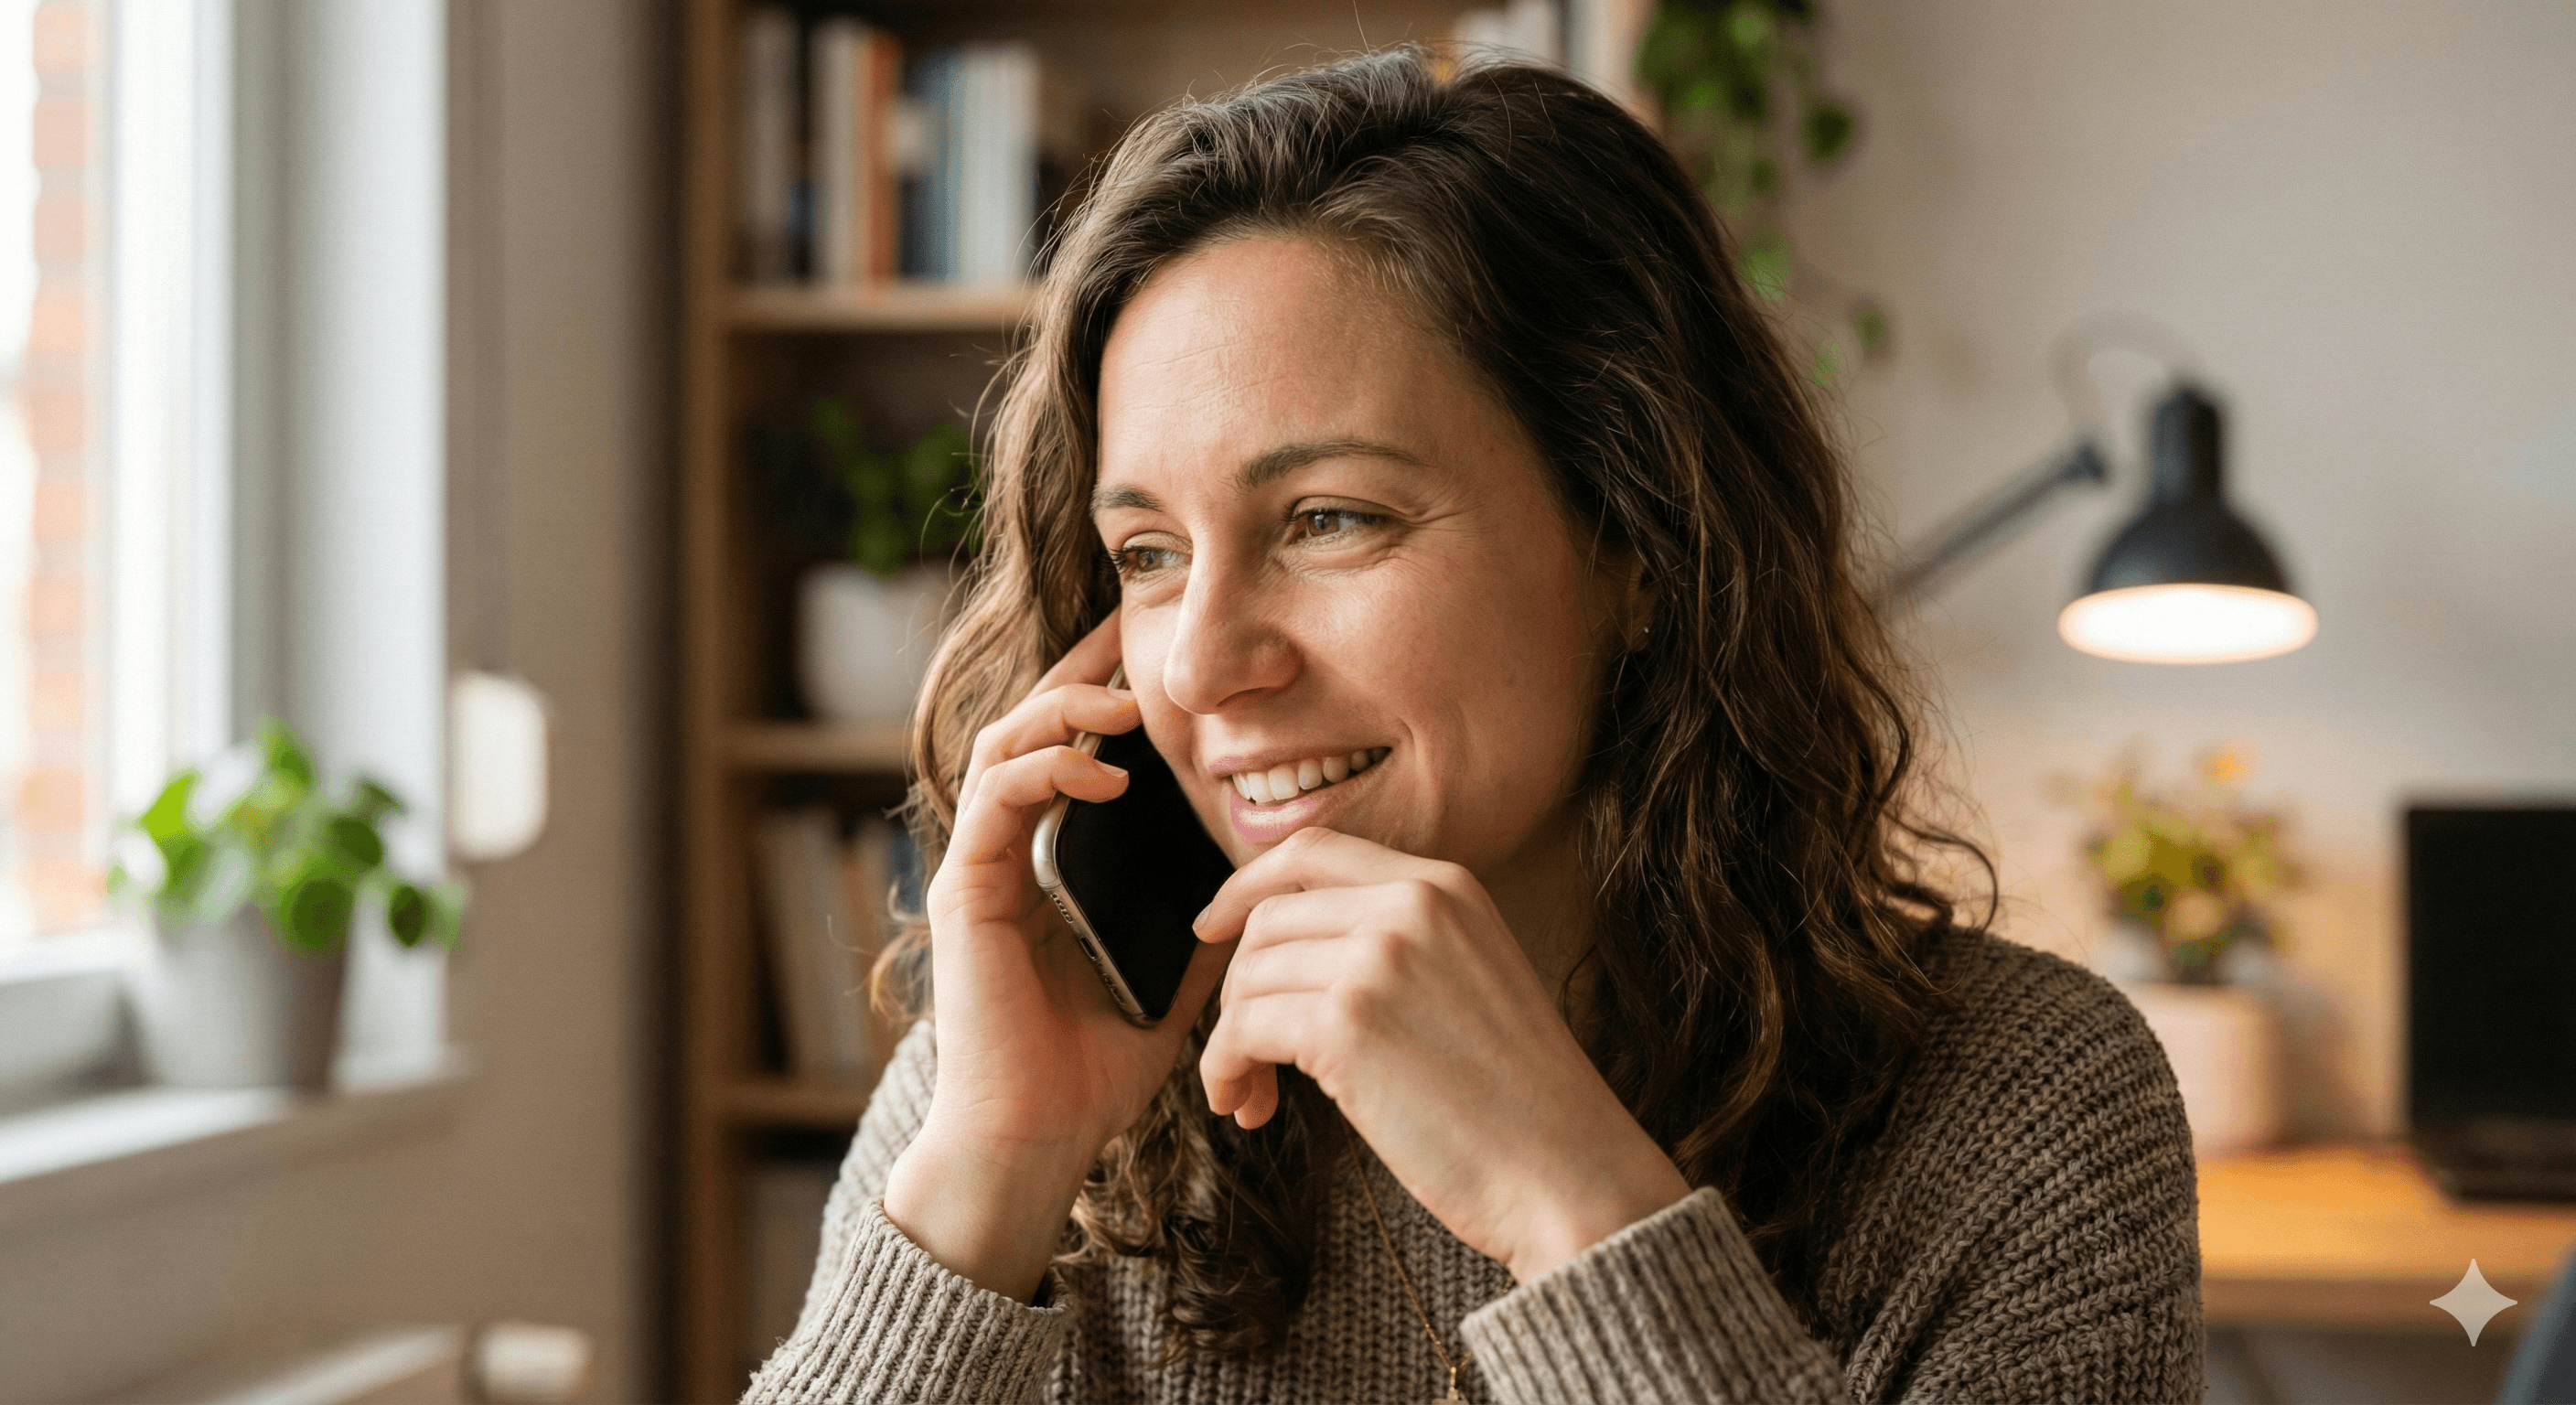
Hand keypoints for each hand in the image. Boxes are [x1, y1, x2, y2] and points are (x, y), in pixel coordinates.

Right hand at [881, 615, 1229, 1300]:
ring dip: (1063, 713)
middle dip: (1078, 676)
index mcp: (1046, 868)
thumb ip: (1207, 923)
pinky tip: (1103, 774)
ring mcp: (977, 870)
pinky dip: (1046, 771)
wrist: (1037, 1142)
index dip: (1101, 697)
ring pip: (1003, 747)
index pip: (1066, 753)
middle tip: (1134, 640)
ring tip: (1127, 706)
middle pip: (1027, 728)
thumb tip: (1270, 880)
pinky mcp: (963, 893)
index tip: (1150, 655)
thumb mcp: (1176, 978)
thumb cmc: (1094, 1073)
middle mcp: (1003, 857)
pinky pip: (995, 801)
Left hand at [1194, 828, 1690, 1283]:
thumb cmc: (1520, 1102)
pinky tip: (1248, 1107)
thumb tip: (1288, 951)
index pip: (1312, 851)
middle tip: (1245, 1056)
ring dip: (1231, 1041)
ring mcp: (1378, 958)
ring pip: (1249, 977)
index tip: (1212, 930)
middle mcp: (1410, 904)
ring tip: (1250, 1095)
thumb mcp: (1471, 978)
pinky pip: (1242, 1030)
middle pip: (1267, 919)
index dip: (1246, 886)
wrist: (1568, 1172)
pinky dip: (1227, 1069)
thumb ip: (1398, 943)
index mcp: (1444, 885)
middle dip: (1238, 988)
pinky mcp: (1346, 1023)